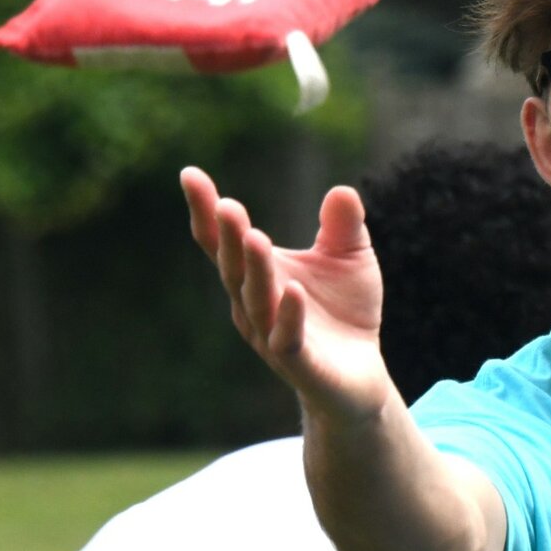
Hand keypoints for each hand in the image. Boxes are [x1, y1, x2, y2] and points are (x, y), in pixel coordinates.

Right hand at [182, 166, 394, 423]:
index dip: (205, 211)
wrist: (360, 375)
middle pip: (233, 268)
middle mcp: (254, 306)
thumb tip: (343, 190)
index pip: (222, 242)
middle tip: (225, 205)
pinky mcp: (300, 364)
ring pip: (256, 301)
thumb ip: (343, 227)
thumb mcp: (351, 259)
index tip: (190, 175)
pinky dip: (288, 314)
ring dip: (255, 270)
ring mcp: (272, 337)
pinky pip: (287, 339)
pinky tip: (292, 290)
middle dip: (229, 238)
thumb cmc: (346, 313)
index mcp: (258, 275)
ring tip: (254, 238)